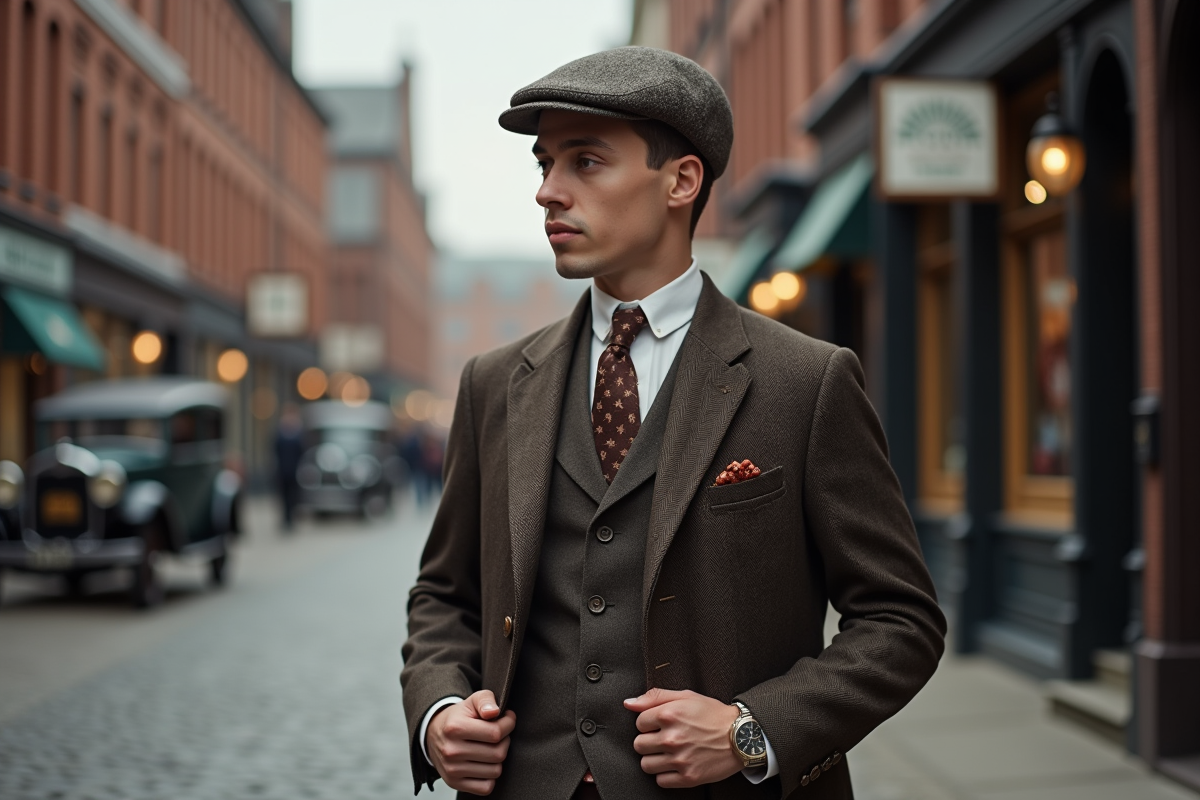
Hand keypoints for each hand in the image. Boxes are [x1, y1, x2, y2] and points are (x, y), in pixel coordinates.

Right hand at [426, 690, 516, 795]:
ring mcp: (452, 770)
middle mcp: (452, 751)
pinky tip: (485, 763)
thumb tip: (494, 712)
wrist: (433, 734)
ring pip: (495, 771)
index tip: (507, 719)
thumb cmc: (458, 717)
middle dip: (505, 741)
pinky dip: (490, 776)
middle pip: (498, 753)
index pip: (496, 733)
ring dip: (498, 759)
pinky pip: (486, 787)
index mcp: (455, 728)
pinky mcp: (454, 783)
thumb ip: (486, 700)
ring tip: (491, 747)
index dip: (508, 724)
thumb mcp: (471, 701)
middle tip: (499, 734)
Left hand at [624, 688, 743, 787]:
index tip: (660, 724)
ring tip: (668, 752)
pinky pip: (660, 781)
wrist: (741, 736)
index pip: (639, 723)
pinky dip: (665, 775)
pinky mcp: (688, 777)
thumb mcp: (686, 696)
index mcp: (670, 715)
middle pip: (639, 745)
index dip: (649, 723)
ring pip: (646, 765)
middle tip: (663, 739)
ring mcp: (680, 759)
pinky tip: (676, 764)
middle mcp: (672, 738)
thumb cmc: (713, 714)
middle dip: (649, 741)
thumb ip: (655, 697)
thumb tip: (628, 703)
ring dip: (654, 759)